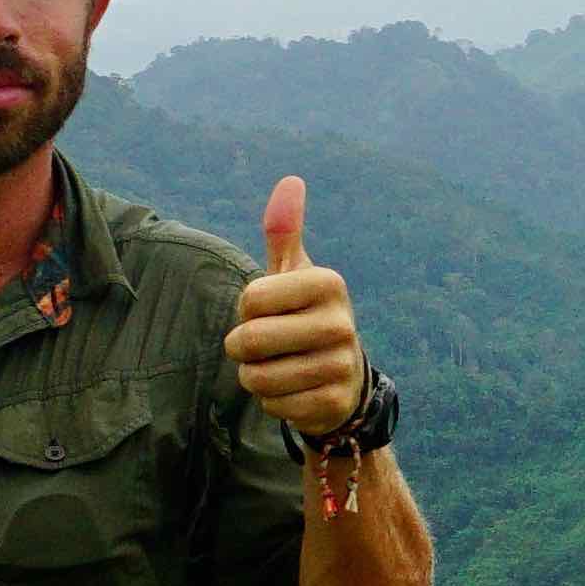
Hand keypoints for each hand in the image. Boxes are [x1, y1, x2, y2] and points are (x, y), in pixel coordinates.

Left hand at [230, 177, 368, 439]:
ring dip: (254, 377)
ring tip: (277, 367)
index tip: (268, 310)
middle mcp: (341, 322)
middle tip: (262, 346)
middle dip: (242, 348)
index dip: (246, 309)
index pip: (250, 298)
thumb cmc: (303, 315)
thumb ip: (284, 230)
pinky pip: (273, 406)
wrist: (341, 377)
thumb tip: (291, 179)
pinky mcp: (332, 403)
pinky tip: (293, 391)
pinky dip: (271, 402)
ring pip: (257, 378)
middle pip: (250, 340)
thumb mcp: (294, 273)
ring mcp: (340, 365)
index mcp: (328, 282)